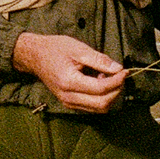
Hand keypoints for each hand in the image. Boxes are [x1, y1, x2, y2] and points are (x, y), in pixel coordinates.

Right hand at [14, 29, 132, 114]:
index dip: (116, 81)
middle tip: (120, 76)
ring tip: (107, 77)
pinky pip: (91, 108)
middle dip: (116, 91)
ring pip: (98, 109)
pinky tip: (98, 82)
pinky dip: (101, 98)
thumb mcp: (78, 49)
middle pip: (102, 104)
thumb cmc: (55, 49)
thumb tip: (118, 69)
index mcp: (69, 82)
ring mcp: (67, 103)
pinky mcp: (69, 104)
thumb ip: (99, 60)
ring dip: (109, 96)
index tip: (125, 71)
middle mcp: (68, 97)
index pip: (101, 89)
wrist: (35, 56)